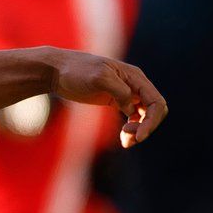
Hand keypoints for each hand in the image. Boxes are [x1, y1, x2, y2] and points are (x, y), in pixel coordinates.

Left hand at [42, 49, 168, 147]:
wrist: (56, 71)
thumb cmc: (76, 71)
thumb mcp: (98, 77)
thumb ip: (119, 91)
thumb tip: (132, 108)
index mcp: (134, 77)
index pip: (156, 102)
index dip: (152, 121)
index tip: (139, 136)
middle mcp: (134, 84)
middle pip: (154, 111)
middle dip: (147, 127)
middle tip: (128, 138)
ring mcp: (125, 93)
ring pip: (144, 116)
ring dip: (140, 130)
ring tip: (126, 141)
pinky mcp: (115, 100)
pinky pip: (133, 117)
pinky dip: (132, 129)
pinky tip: (124, 137)